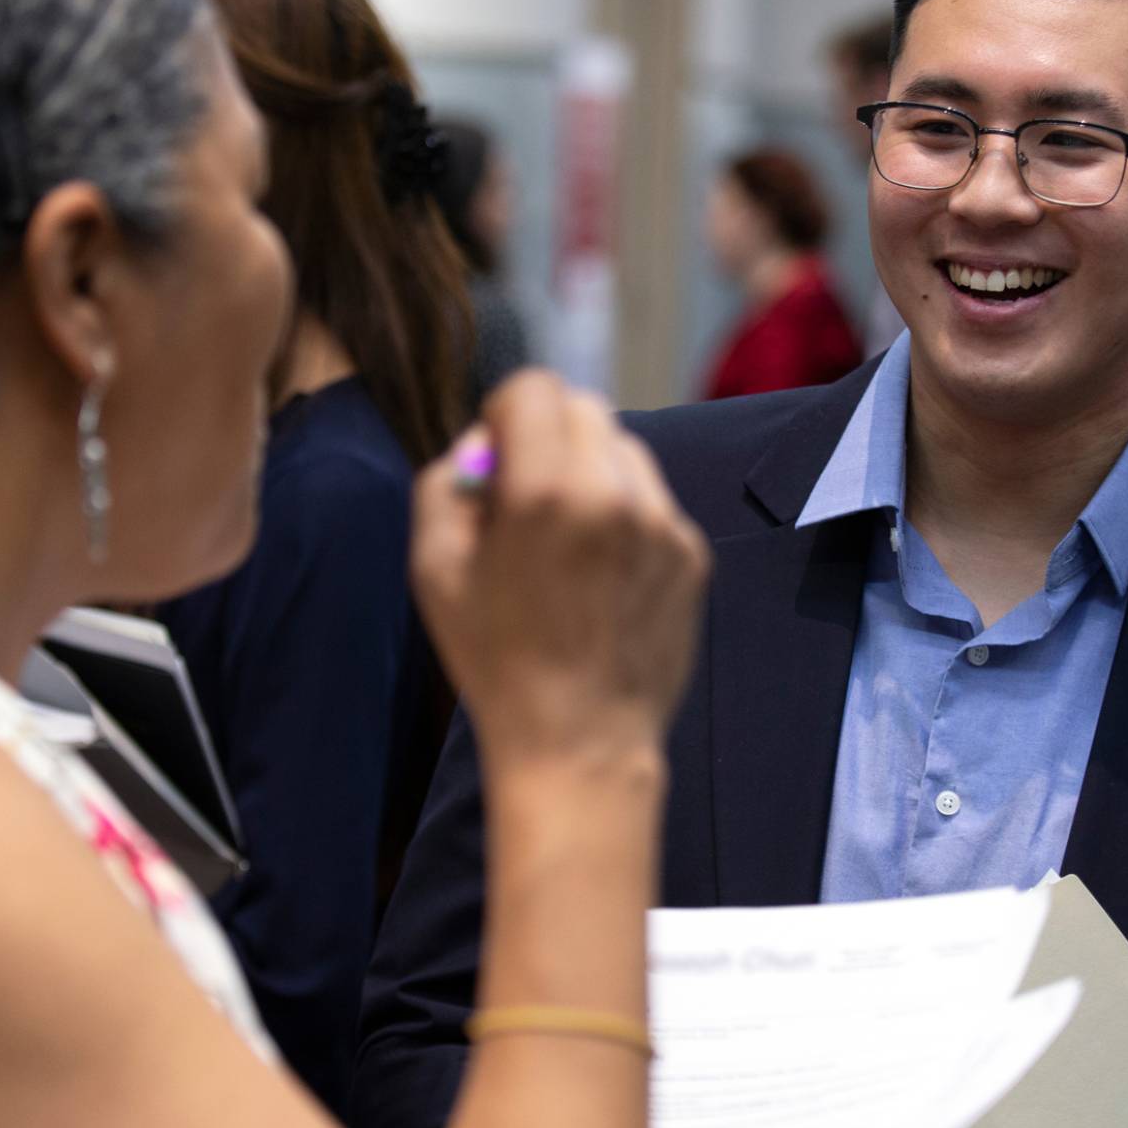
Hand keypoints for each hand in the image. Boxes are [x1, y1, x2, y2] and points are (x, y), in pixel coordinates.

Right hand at [411, 371, 709, 778]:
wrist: (581, 741)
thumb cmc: (496, 659)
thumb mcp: (434, 570)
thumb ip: (446, 483)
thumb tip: (483, 445)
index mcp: (546, 490)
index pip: (535, 387)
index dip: (506, 413)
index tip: (500, 457)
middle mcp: (615, 493)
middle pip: (586, 408)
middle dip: (552, 435)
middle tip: (533, 493)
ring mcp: (665, 524)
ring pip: (626, 452)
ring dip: (594, 472)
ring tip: (572, 540)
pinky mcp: (694, 553)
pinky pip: (655, 503)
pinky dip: (628, 517)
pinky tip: (606, 576)